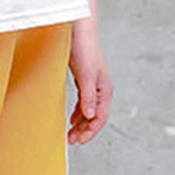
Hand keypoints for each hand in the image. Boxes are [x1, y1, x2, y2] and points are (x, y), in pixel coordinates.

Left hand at [68, 22, 111, 144]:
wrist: (78, 32)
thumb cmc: (83, 51)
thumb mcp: (86, 77)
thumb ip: (88, 97)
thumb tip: (92, 116)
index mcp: (104, 90)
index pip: (100, 118)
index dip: (90, 132)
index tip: (78, 141)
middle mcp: (101, 89)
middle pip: (94, 117)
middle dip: (84, 131)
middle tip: (70, 141)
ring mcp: (92, 86)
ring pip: (88, 111)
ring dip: (80, 124)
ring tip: (70, 134)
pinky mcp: (84, 81)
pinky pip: (83, 103)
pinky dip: (78, 113)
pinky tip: (71, 119)